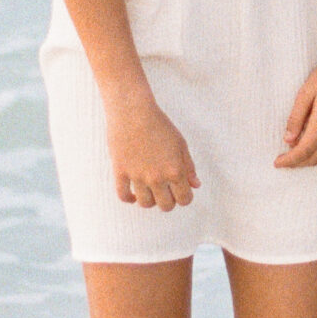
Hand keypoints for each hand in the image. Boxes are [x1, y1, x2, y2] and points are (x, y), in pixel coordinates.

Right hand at [106, 88, 199, 209]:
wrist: (133, 111)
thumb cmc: (160, 124)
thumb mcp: (181, 144)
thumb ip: (189, 167)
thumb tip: (196, 185)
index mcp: (175, 170)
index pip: (184, 199)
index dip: (185, 198)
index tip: (181, 192)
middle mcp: (157, 177)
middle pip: (166, 206)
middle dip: (169, 201)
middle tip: (166, 192)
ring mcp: (137, 176)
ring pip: (145, 204)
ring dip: (150, 200)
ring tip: (150, 191)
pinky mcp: (120, 172)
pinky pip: (123, 196)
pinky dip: (129, 199)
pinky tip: (134, 193)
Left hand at [276, 33, 316, 169]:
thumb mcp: (305, 93)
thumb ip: (296, 118)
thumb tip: (288, 140)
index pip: (303, 151)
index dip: (289, 161)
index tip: (277, 163)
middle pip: (315, 158)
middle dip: (297, 163)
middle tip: (283, 160)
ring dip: (310, 159)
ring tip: (296, 152)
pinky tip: (314, 144)